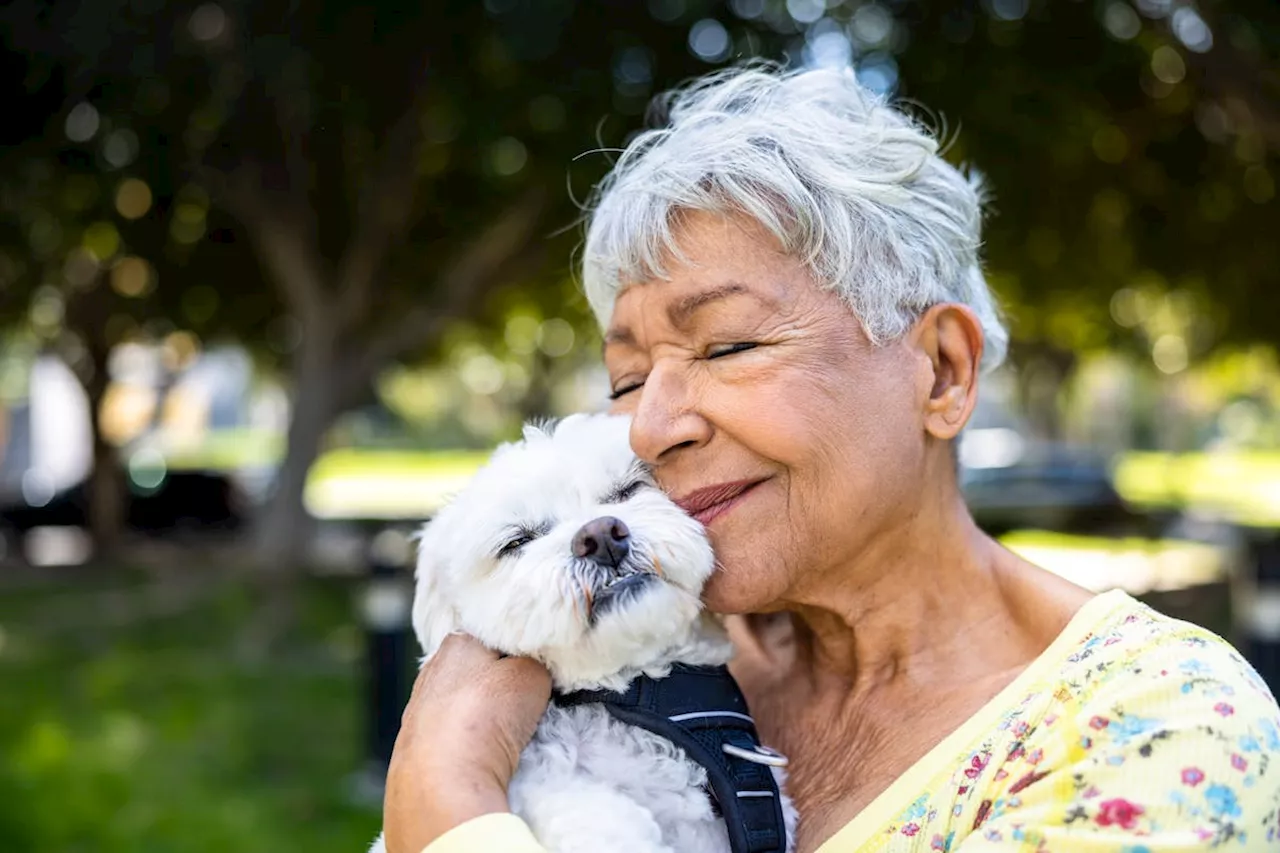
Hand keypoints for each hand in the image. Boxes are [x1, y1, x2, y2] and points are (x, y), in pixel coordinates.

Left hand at [382, 633, 550, 852]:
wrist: (441, 783)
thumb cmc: (485, 717)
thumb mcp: (531, 674)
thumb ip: (534, 664)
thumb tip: (531, 672)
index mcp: (456, 642)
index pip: (497, 637)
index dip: (521, 654)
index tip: (538, 673)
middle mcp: (431, 671)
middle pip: (481, 673)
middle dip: (501, 686)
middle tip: (527, 704)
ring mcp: (419, 711)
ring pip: (466, 707)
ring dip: (484, 717)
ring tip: (506, 736)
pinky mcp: (416, 748)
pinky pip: (454, 737)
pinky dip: (469, 744)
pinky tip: (481, 756)